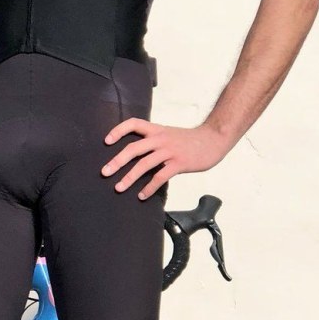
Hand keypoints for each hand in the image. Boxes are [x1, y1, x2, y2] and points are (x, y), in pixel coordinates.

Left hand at [101, 119, 230, 199]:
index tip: (106, 141)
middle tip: (104, 172)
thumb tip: (135, 154)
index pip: (133, 123)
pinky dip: (149, 188)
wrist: (214, 139)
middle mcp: (160, 139)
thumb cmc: (190, 139)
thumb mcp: (169, 134)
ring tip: (118, 188)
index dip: (118, 130)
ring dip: (129, 177)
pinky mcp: (179, 163)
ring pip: (144, 164)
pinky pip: (160, 177)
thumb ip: (153, 141)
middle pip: (133, 148)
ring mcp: (169, 151)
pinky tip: (141, 196)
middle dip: (117, 161)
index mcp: (156, 130)